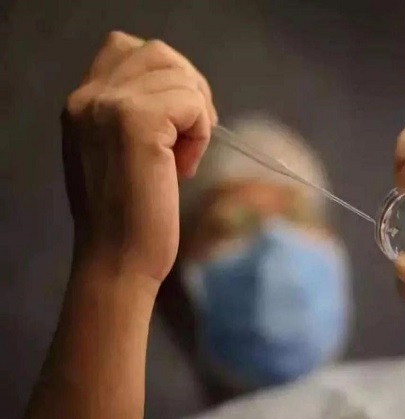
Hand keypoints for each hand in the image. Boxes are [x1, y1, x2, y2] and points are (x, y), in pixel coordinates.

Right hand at [63, 31, 217, 284]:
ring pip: (180, 76)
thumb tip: (184, 93)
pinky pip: (191, 103)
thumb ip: (134, 115)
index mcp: (82, 103)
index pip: (127, 48)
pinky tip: (184, 168)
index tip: (179, 120)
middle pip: (160, 54)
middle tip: (193, 136)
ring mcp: (109, 107)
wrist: (117, 261)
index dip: (167, 76)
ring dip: (197, 116)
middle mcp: (88, 97)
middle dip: (191, 90)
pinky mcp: (136, 124)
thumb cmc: (128, 216)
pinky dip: (200, 133)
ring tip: (184, 158)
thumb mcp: (119, 153)